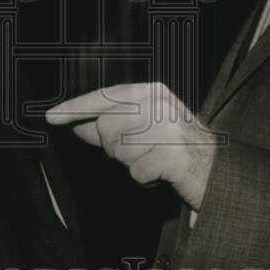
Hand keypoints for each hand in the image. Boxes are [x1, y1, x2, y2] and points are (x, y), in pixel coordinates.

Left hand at [46, 82, 218, 211]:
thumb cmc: (176, 145)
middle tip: (139, 151)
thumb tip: (77, 126)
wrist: (219, 169)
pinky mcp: (173, 155)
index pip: (105, 97)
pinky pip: (137, 172)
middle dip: (114, 147)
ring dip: (132, 163)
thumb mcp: (145, 127)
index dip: (75, 108)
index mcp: (151, 91)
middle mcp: (160, 104)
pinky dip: (146, 179)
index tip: (50, 116)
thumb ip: (112, 124)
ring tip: (155, 160)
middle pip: (106, 128)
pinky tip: (162, 173)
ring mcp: (168, 128)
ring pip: (120, 152)